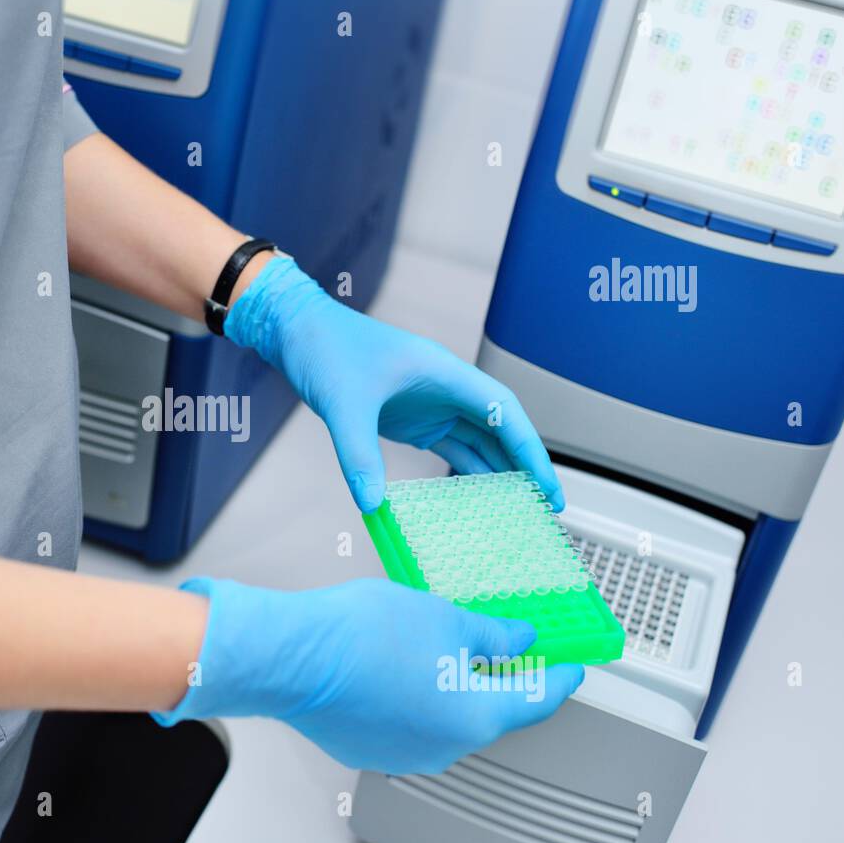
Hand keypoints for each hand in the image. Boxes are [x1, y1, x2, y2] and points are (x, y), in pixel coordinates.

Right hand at [153, 578, 584, 773]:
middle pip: (489, 710)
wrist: (293, 654)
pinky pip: (407, 721)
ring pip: (445, 716)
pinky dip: (413, 695)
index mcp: (475, 716)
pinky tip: (398, 661)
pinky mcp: (367, 746)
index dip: (558, 675)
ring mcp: (404, 751)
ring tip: (435, 641)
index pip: (536, 699)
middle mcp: (444, 745)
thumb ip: (491, 634)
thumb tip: (515, 640)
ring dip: (450, 684)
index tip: (569, 666)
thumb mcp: (445, 616)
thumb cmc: (360, 636)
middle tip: (499, 640)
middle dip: (496, 674)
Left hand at [225, 257, 563, 512]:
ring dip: (497, 473)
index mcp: (443, 372)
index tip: (546, 484)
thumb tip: (371, 503)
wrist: (296, 331)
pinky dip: (464, 473)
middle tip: (545, 507)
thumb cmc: (325, 348)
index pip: (502, 411)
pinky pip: (448, 449)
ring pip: (477, 441)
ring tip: (518, 511)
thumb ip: (357, 453)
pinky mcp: (410, 419)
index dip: (530, 448)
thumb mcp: (342, 403)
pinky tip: (475, 501)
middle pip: (498, 429)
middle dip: (523, 466)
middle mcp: (444, 388)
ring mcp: (429, 404)